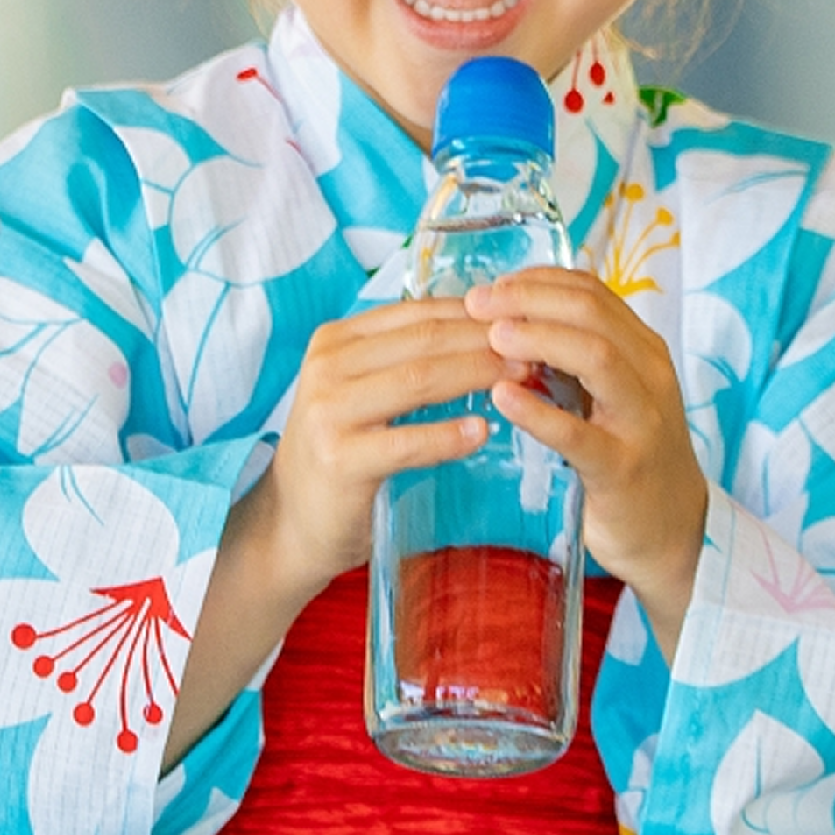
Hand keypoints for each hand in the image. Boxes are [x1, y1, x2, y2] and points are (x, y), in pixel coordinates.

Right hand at [260, 298, 506, 601]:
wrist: (295, 522)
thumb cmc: (346, 451)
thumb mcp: (369, 392)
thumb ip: (411, 360)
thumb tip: (494, 329)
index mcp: (337, 340)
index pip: (419, 312)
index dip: (477, 313)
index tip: (527, 319)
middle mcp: (327, 366)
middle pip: (424, 341)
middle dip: (487, 341)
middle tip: (539, 347)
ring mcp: (327, 411)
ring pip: (419, 380)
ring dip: (477, 375)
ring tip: (524, 378)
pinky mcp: (338, 458)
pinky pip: (406, 441)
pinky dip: (449, 435)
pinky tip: (484, 431)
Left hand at [470, 270, 708, 656]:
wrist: (670, 531)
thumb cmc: (628, 455)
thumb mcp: (611, 395)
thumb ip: (575, 359)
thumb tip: (507, 320)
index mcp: (644, 350)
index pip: (593, 292)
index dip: (539, 280)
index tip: (493, 285)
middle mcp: (650, 375)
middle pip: (593, 314)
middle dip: (531, 300)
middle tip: (479, 303)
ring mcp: (641, 421)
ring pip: (597, 357)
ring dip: (539, 339)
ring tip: (492, 336)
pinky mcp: (622, 468)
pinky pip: (578, 434)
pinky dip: (538, 412)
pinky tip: (503, 398)